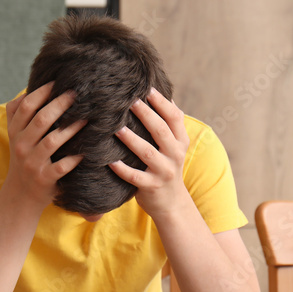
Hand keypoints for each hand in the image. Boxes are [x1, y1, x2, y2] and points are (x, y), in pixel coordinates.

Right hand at [4, 82, 85, 209]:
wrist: (20, 194)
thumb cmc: (23, 158)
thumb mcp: (15, 136)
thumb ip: (17, 113)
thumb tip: (28, 89)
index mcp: (15, 132)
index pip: (26, 106)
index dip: (42, 92)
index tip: (58, 82)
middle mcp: (21, 146)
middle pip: (41, 120)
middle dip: (60, 104)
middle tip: (77, 93)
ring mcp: (32, 163)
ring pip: (52, 142)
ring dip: (71, 129)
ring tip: (88, 118)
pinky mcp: (44, 179)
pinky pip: (61, 167)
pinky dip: (74, 159)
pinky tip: (87, 150)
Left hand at [110, 88, 190, 219]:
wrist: (171, 203)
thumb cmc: (166, 166)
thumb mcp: (175, 145)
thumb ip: (170, 123)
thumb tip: (164, 93)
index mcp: (181, 141)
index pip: (174, 117)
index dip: (161, 102)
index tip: (146, 88)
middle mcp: (175, 155)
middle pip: (160, 131)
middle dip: (145, 114)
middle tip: (130, 100)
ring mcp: (164, 172)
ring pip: (147, 153)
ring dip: (132, 140)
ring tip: (117, 128)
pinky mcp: (151, 187)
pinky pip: (135, 177)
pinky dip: (122, 169)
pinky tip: (111, 161)